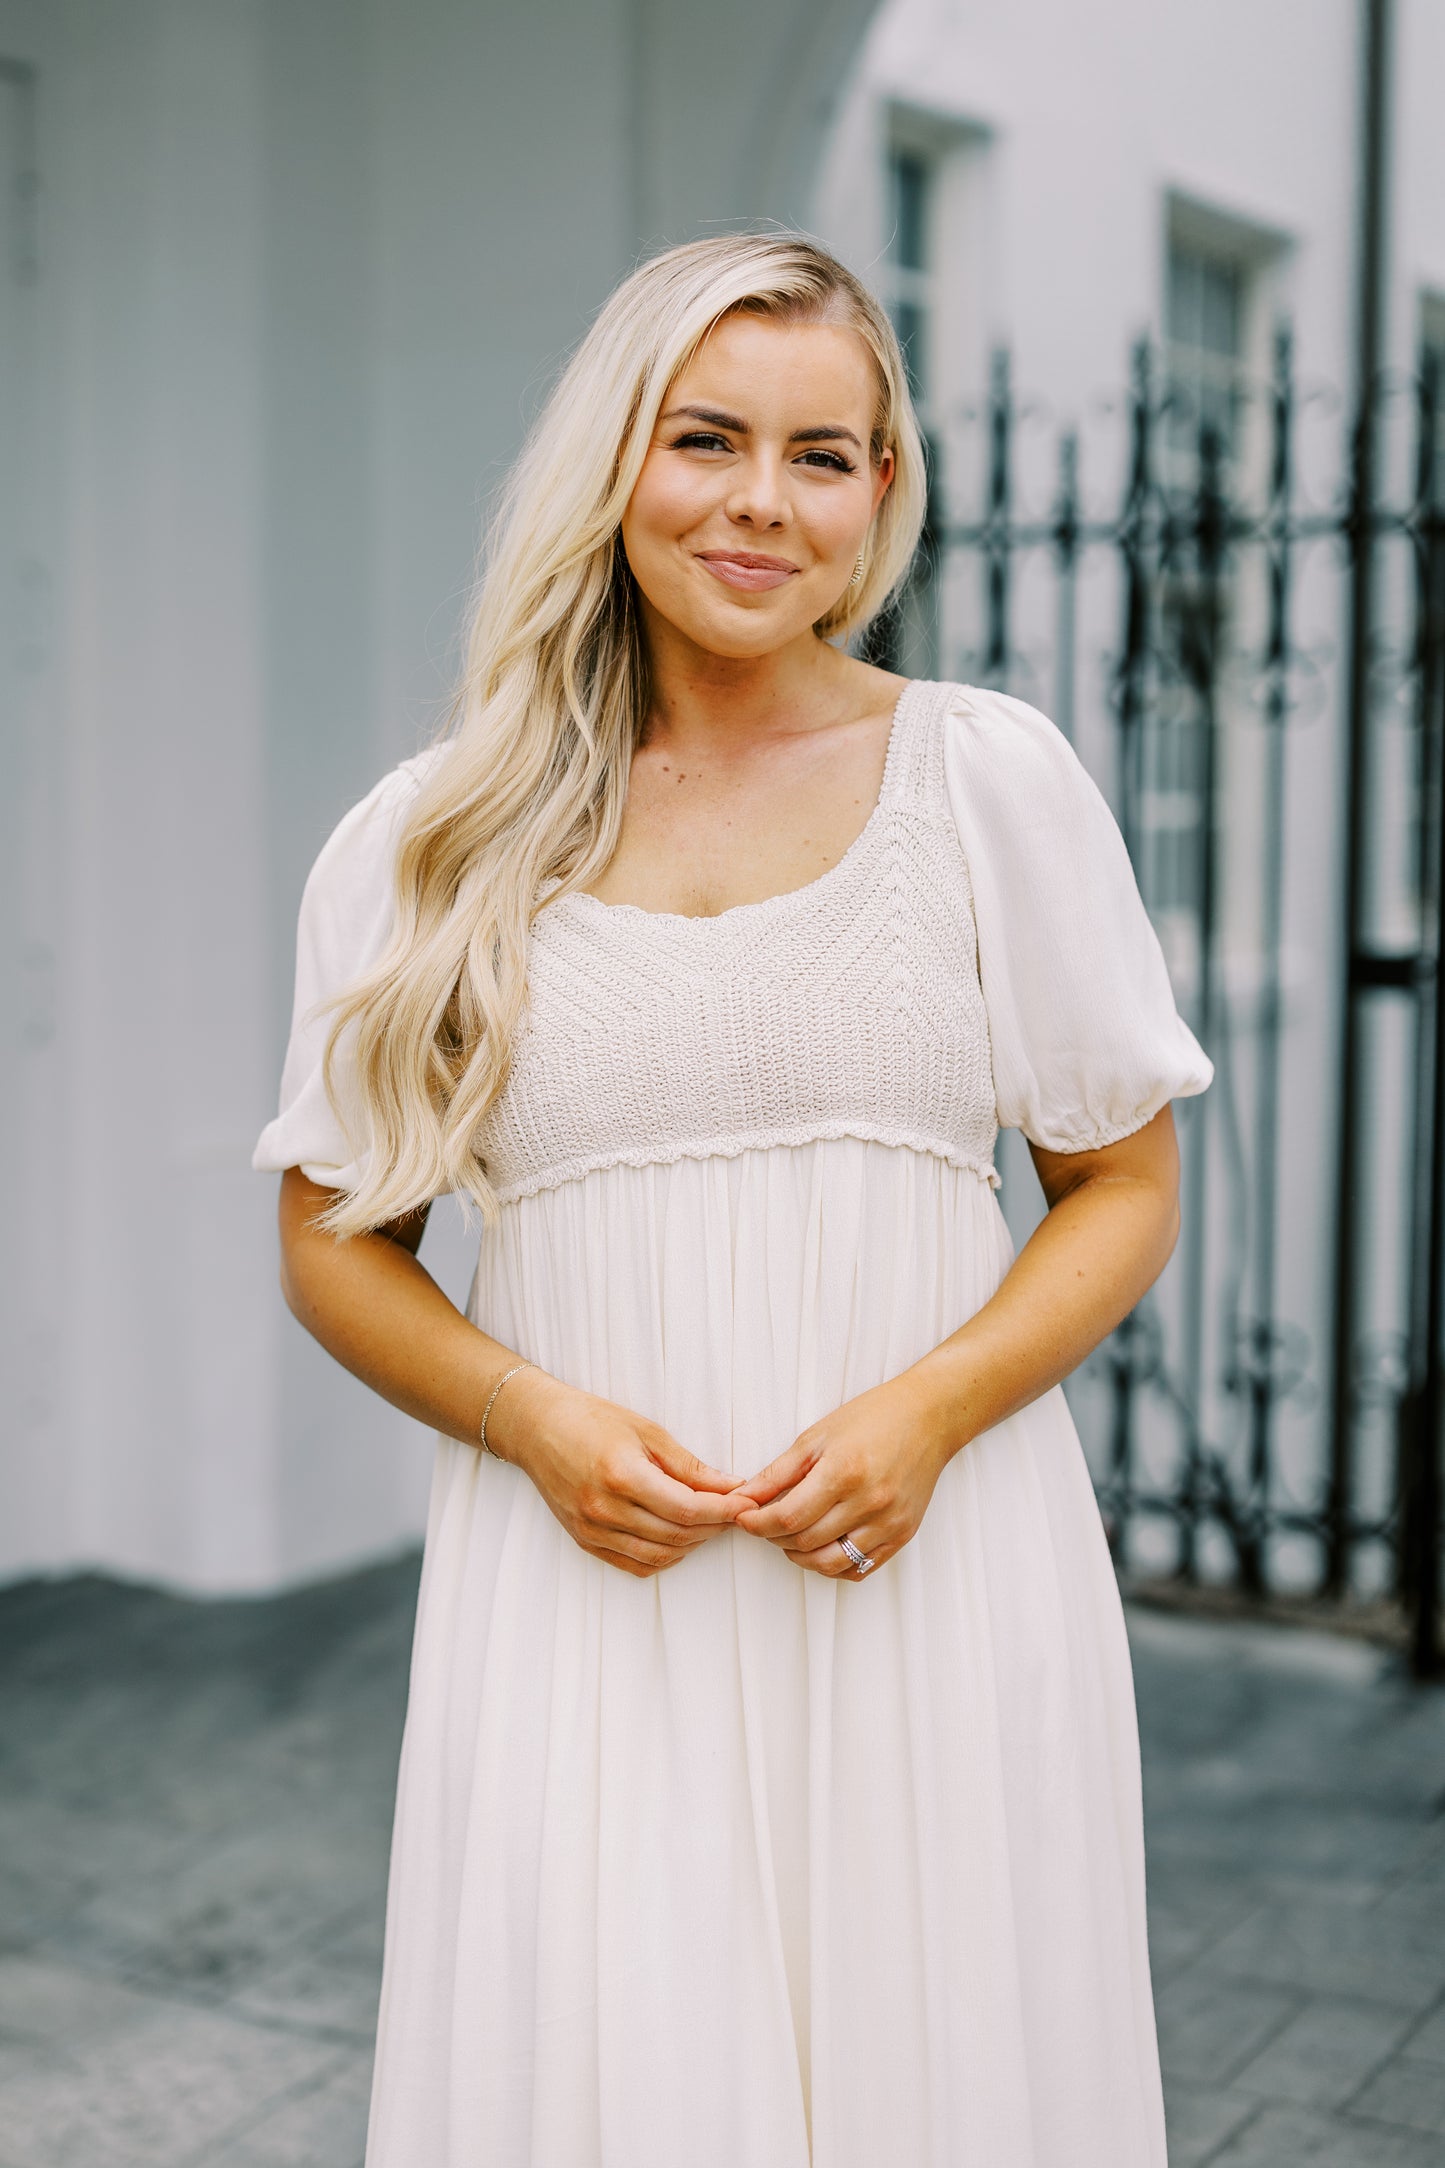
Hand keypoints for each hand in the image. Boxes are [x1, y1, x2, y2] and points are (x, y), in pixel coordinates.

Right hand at [487, 1367, 749, 1577]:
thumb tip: (730, 1486)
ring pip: (659, 1555)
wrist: (537, 1428)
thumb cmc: (591, 1420)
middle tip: (735, 1511)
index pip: (686, 1508)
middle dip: (714, 1526)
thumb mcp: (646, 1430)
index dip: (723, 1510)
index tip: (747, 1503)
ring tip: (710, 1523)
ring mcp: (591, 1529)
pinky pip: (634, 1564)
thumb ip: (688, 1465)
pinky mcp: (584, 1540)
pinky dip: (663, 1557)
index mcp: (622, 1475)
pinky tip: (678, 1539)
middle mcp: (604, 1509)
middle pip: (677, 1535)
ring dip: (692, 1544)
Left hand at [731, 1372, 954, 1578]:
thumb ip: (778, 1473)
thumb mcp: (817, 1436)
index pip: (788, 1517)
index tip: (744, 1518)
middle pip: (805, 1542)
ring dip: (799, 1556)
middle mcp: (869, 1502)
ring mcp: (889, 1523)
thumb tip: (744, 1497)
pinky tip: (821, 1546)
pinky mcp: (902, 1535)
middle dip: (774, 1537)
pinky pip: (858, 1569)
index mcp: (844, 1472)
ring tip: (790, 1536)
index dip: (757, 1523)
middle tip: (764, 1522)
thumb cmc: (873, 1418)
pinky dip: (832, 1565)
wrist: (928, 1418)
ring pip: (829, 1563)